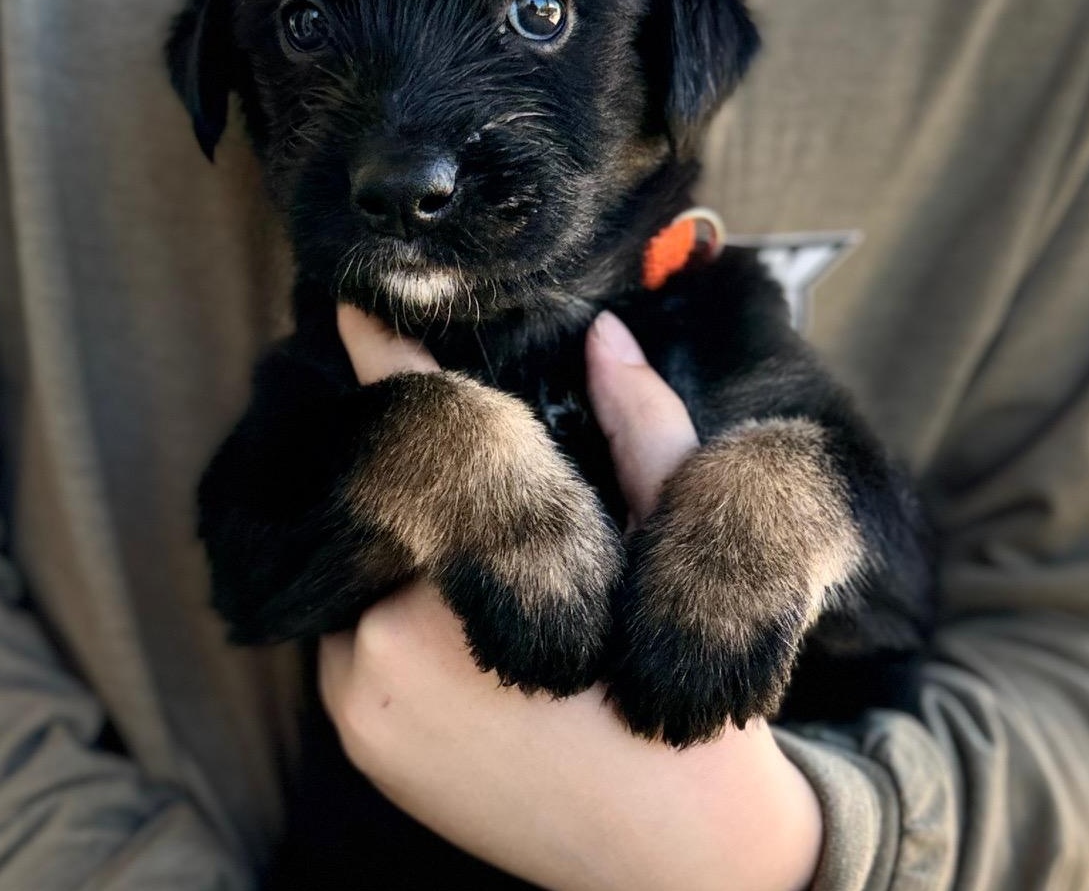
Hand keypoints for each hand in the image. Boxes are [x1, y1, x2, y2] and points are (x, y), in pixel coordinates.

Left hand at [320, 306, 822, 890]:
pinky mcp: (358, 743)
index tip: (358, 301)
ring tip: (498, 586)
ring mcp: (365, 700)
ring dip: (417, 553)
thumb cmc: (685, 688)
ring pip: (370, 572)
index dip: (391, 358)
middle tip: (493, 501)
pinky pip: (356, 637)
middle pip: (393, 509)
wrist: (677, 857)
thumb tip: (609, 337)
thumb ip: (642, 430)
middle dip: (433, 486)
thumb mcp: (680, 548)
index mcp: (490, 573)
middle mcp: (398, 639)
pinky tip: (470, 635)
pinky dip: (402, 609)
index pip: (429, 432)